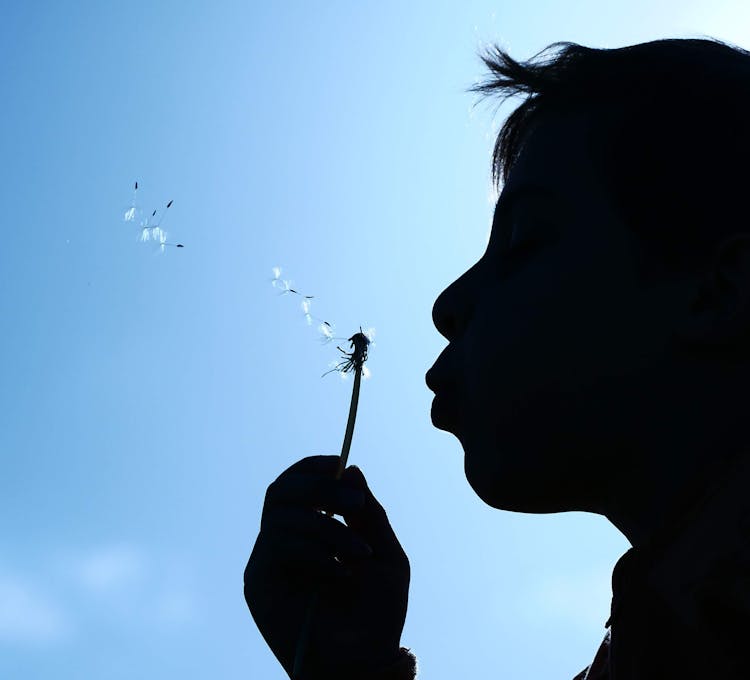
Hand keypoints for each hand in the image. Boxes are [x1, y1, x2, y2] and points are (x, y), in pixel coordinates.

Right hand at [244, 455, 410, 678]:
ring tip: (358, 554)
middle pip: (281, 491)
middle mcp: (283, 541)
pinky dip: (315, 552)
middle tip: (354, 504)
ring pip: (282, 517)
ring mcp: (268, 562)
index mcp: (310, 531)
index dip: (313, 468)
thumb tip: (352, 469)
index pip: (296, 484)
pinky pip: (278, 545)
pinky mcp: (258, 584)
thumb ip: (369, 515)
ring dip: (328, 529)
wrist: (365, 664)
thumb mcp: (385, 554)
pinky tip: (339, 574)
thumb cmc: (377, 614)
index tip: (340, 463)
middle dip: (321, 489)